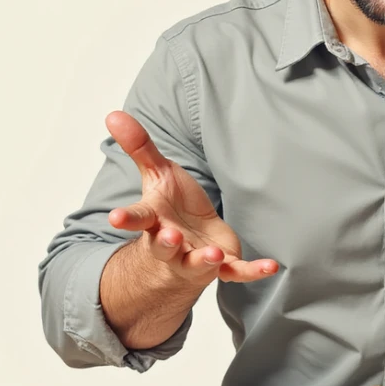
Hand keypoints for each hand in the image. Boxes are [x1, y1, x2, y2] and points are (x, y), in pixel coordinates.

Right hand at [105, 110, 278, 285]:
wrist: (189, 243)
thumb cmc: (171, 207)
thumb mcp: (157, 174)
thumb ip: (140, 147)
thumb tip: (113, 114)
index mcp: (155, 221)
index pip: (138, 219)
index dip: (127, 218)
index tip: (115, 217)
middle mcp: (172, 244)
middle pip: (164, 247)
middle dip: (166, 244)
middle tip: (171, 237)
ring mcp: (196, 258)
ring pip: (197, 264)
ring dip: (205, 260)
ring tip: (213, 254)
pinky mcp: (224, 265)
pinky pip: (238, 271)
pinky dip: (253, 270)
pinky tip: (271, 266)